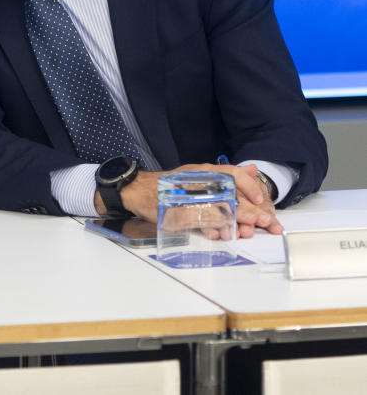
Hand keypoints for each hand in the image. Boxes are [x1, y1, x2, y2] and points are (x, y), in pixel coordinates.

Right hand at [112, 162, 280, 238]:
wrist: (137, 190)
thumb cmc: (171, 186)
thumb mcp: (200, 175)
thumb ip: (227, 175)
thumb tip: (254, 170)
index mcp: (205, 171)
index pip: (233, 174)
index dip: (250, 188)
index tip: (263, 201)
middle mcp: (198, 181)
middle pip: (231, 196)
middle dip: (251, 212)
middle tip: (265, 223)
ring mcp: (188, 196)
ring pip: (218, 209)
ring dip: (235, 222)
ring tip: (246, 232)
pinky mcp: (178, 212)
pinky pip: (200, 221)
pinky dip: (212, 228)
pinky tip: (219, 234)